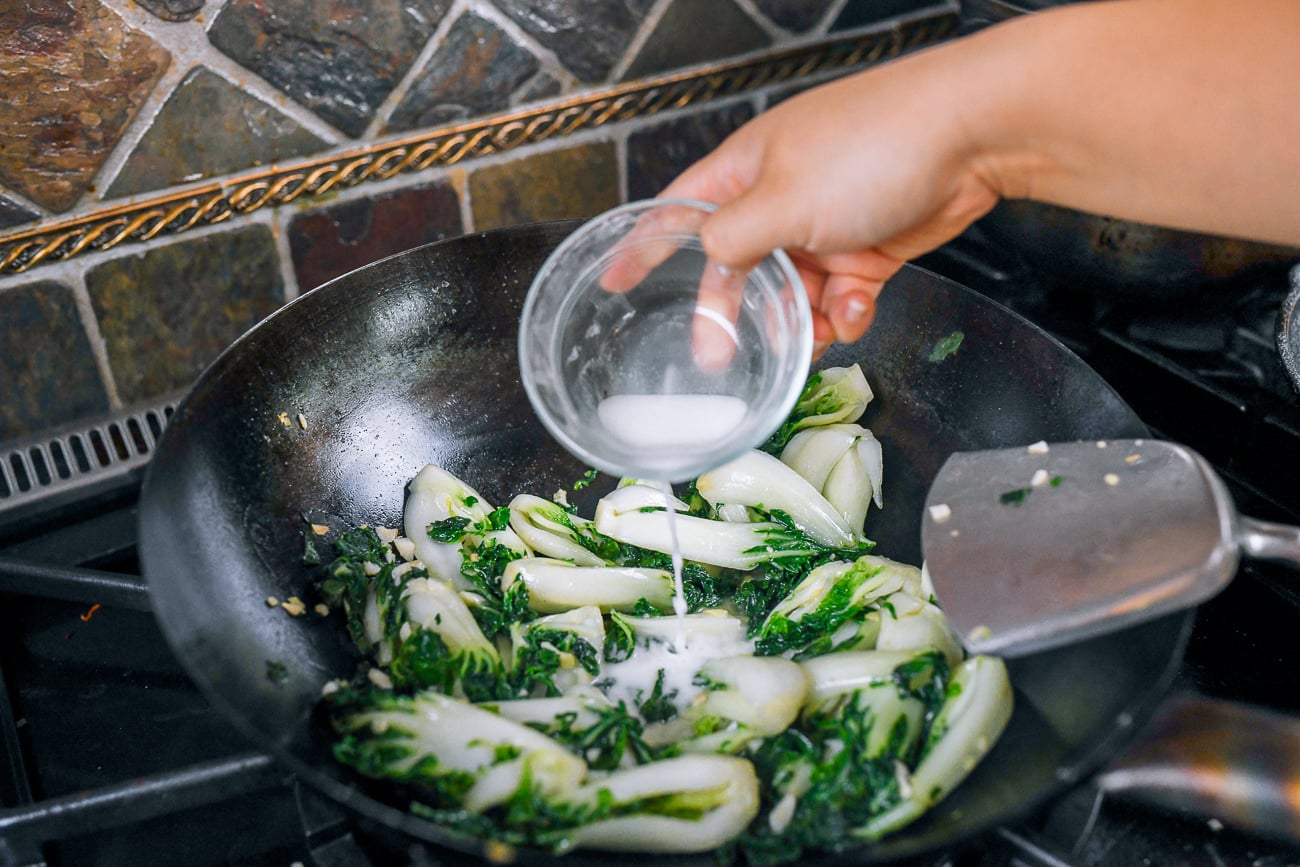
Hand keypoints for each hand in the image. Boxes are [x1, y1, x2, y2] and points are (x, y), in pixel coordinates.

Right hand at [658, 45, 1003, 357]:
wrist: (974, 135)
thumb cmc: (872, 148)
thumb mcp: (782, 198)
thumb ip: (734, 240)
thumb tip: (708, 263)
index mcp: (747, 171)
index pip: (678, 211)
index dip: (642, 247)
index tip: (613, 280)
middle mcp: (781, 196)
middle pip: (738, 266)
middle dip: (732, 313)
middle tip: (720, 356)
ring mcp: (827, 223)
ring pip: (793, 292)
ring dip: (799, 321)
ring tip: (811, 339)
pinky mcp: (870, 246)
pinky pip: (840, 295)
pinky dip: (845, 312)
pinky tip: (854, 312)